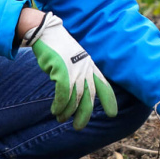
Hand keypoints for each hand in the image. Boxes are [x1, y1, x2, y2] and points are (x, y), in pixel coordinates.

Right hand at [25, 12, 117, 129]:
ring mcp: (74, 70)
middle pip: (89, 96)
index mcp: (90, 66)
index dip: (108, 99)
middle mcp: (85, 69)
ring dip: (67, 112)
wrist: (46, 32)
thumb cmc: (58, 47)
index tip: (113, 114)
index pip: (103, 84)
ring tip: (61, 119)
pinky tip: (55, 111)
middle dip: (85, 114)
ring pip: (75, 98)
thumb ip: (79, 72)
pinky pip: (63, 94)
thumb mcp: (74, 59)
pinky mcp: (62, 71)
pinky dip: (59, 105)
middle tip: (78, 126)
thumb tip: (78, 91)